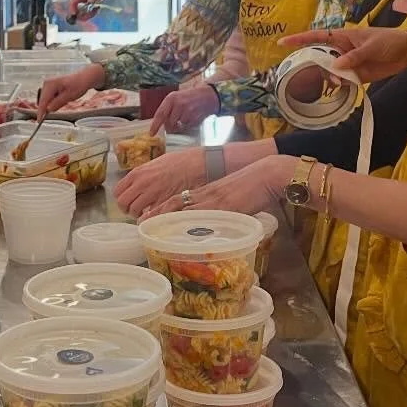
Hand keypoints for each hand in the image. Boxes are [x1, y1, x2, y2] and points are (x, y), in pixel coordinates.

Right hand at [38, 65, 105, 117]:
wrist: (83, 78)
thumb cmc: (78, 85)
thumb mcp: (69, 96)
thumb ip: (57, 103)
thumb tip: (48, 110)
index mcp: (50, 84)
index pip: (43, 101)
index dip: (41, 112)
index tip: (39, 121)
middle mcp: (47, 83)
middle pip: (43, 101)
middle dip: (48, 108)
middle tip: (61, 106)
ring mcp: (48, 84)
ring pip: (46, 100)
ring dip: (52, 104)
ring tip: (65, 99)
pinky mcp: (50, 86)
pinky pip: (49, 97)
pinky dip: (54, 101)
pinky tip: (63, 98)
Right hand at [68, 0, 110, 13]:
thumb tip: (90, 0)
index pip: (73, 2)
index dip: (72, 9)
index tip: (76, 15)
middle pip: (75, 9)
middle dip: (82, 15)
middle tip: (92, 14)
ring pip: (80, 11)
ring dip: (87, 14)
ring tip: (96, 10)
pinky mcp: (86, 1)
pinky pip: (85, 10)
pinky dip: (90, 12)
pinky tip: (96, 9)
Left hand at [114, 149, 207, 216]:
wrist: (194, 164)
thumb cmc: (178, 161)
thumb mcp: (154, 164)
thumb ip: (143, 175)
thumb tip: (137, 183)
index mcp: (137, 173)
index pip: (118, 190)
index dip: (121, 198)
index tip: (126, 201)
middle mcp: (141, 183)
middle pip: (122, 202)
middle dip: (126, 209)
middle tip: (134, 210)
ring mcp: (151, 194)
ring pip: (134, 210)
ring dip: (137, 214)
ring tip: (145, 214)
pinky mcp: (163, 202)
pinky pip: (149, 215)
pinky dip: (149, 218)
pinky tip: (154, 216)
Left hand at [139, 154, 296, 219]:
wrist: (267, 175)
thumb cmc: (252, 187)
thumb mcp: (230, 196)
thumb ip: (218, 207)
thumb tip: (213, 222)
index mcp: (206, 192)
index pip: (177, 200)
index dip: (161, 209)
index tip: (146, 217)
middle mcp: (205, 195)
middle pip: (175, 204)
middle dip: (157, 214)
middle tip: (140, 224)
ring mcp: (213, 200)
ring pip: (183, 209)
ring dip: (166, 218)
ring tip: (149, 227)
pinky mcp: (224, 206)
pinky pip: (203, 215)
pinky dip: (189, 224)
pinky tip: (179, 232)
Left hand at [148, 85, 219, 134]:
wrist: (207, 96)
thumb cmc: (188, 98)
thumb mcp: (175, 98)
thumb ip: (166, 109)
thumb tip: (159, 123)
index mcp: (171, 98)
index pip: (160, 114)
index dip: (155, 125)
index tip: (151, 133)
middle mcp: (179, 104)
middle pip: (169, 123)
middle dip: (169, 127)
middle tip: (172, 125)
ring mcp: (188, 112)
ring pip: (178, 127)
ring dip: (179, 126)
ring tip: (184, 118)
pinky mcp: (195, 118)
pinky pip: (186, 127)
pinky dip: (187, 125)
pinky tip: (190, 118)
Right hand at [278, 26, 406, 84]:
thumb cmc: (389, 41)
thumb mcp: (371, 46)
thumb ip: (354, 57)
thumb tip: (336, 67)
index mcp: (342, 36)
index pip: (317, 36)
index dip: (299, 40)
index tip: (282, 43)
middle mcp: (342, 50)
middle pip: (320, 57)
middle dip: (314, 65)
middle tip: (311, 74)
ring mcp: (348, 63)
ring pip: (330, 72)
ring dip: (330, 78)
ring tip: (338, 82)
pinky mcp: (357, 75)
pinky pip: (343, 81)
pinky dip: (340, 86)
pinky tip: (340, 88)